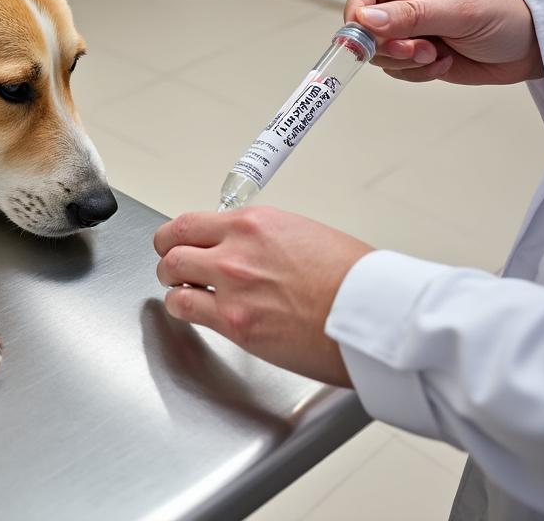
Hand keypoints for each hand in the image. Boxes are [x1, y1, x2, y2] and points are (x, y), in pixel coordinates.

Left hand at [153, 207, 372, 386]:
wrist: (373, 313)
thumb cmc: (356, 279)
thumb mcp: (306, 235)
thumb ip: (265, 240)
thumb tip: (246, 248)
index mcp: (255, 223)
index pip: (190, 222)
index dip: (177, 235)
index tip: (177, 241)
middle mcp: (237, 249)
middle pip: (173, 246)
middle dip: (169, 257)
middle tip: (173, 266)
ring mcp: (232, 286)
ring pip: (171, 276)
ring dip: (172, 282)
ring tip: (180, 288)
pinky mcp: (234, 322)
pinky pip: (184, 307)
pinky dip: (181, 307)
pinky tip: (190, 308)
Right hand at [344, 0, 541, 84]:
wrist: (528, 48)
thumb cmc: (504, 16)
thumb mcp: (459, 12)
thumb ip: (411, 15)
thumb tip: (366, 18)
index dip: (357, 10)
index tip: (365, 35)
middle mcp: (403, 0)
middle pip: (363, 25)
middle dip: (386, 44)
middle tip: (415, 50)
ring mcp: (407, 30)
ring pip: (377, 52)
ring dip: (403, 61)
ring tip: (435, 56)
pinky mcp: (413, 54)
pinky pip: (395, 69)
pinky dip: (415, 73)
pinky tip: (443, 63)